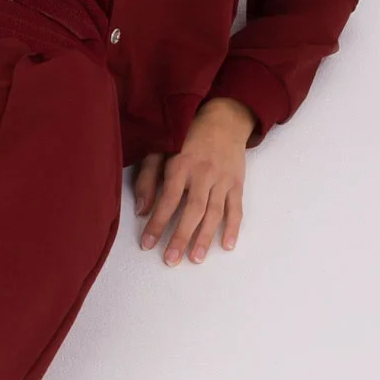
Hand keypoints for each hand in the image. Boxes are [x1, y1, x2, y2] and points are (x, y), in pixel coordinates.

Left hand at [132, 98, 253, 264]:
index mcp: (181, 165)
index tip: (147, 244)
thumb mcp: (160, 148)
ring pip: (215, 213)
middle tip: (171, 260)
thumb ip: (148, 178)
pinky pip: (236, 209)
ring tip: (196, 259)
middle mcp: (203, 174)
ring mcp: (223, 179)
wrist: (224, 118)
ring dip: (205, 238)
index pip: (168, 200)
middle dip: (181, 237)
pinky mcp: (237, 183)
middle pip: (193, 211)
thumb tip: (142, 209)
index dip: (157, 223)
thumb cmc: (187, 135)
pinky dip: (233, 228)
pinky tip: (227, 245)